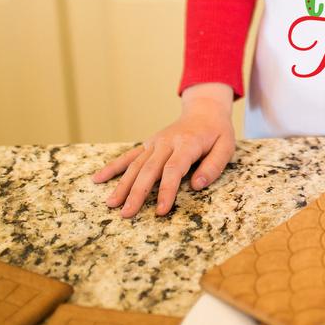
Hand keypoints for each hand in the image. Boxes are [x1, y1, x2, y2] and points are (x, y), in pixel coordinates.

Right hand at [91, 84, 234, 218]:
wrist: (204, 110)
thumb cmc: (217, 132)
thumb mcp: (226, 146)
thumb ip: (213, 166)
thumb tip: (197, 185)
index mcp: (187, 144)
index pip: (174, 169)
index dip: (166, 190)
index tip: (161, 211)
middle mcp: (167, 142)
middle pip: (149, 169)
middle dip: (137, 193)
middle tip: (127, 214)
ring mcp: (155, 143)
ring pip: (136, 164)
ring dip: (123, 184)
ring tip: (111, 204)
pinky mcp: (148, 144)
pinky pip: (128, 156)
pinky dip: (113, 167)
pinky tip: (98, 178)